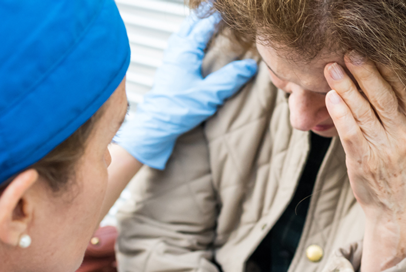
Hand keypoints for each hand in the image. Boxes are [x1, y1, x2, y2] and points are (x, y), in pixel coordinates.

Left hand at [114, 12, 256, 169]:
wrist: (155, 125)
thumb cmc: (178, 110)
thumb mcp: (210, 94)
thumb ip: (230, 78)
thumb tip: (250, 66)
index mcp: (186, 52)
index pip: (204, 26)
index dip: (217, 17)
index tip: (228, 11)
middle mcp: (175, 51)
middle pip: (190, 25)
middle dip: (203, 15)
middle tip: (215, 7)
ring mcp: (169, 60)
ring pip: (182, 33)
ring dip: (193, 24)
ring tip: (203, 20)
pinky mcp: (167, 70)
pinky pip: (177, 44)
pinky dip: (186, 36)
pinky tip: (189, 44)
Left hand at [323, 51, 405, 271]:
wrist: (397, 209)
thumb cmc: (402, 167)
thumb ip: (405, 110)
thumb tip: (381, 76)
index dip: (390, 67)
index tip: (374, 49)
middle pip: (384, 95)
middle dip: (365, 71)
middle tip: (349, 52)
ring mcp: (385, 147)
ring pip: (363, 110)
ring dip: (345, 86)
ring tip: (331, 69)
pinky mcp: (364, 160)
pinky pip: (350, 131)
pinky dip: (340, 112)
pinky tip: (331, 98)